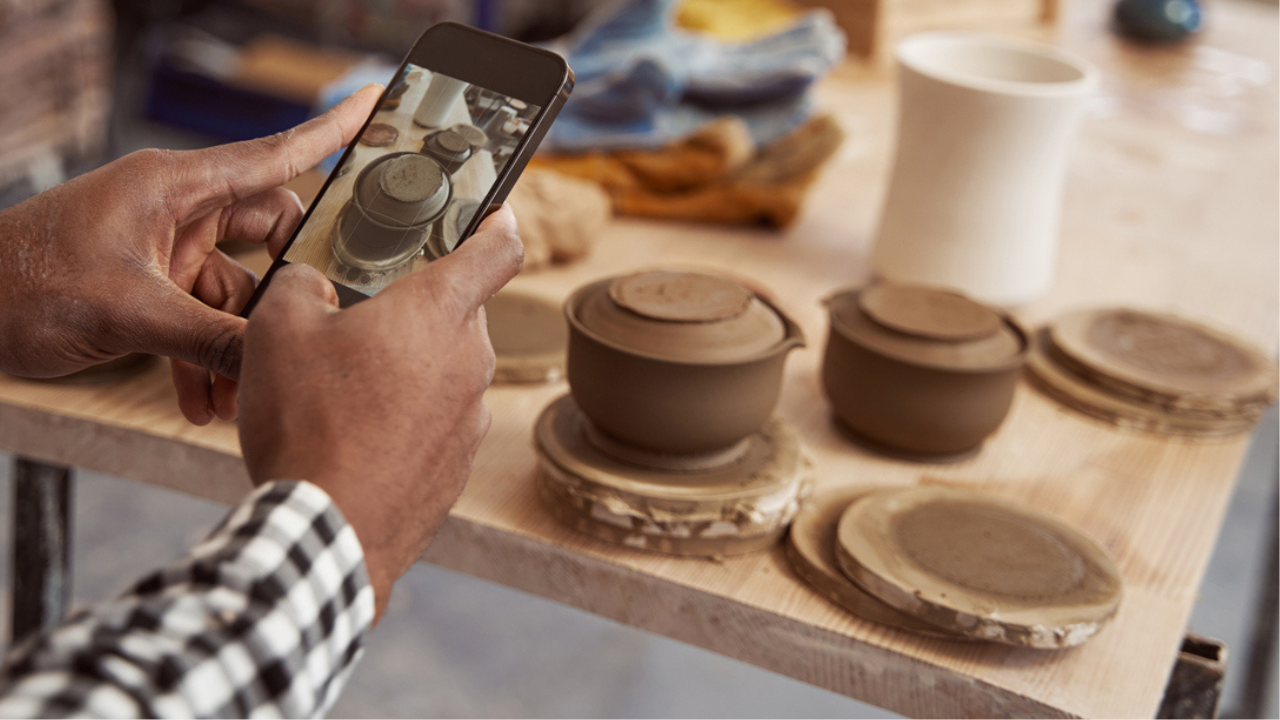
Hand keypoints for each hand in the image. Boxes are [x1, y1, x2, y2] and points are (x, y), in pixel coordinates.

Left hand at [0, 85, 381, 423]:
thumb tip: (277, 362)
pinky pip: (202, 320)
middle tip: (302, 332)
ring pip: (238, 292)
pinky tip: (204, 400)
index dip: (331, 131)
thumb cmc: (19, 284)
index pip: (274, 153)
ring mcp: (166, 249)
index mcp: (175, 187)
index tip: (378, 105)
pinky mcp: (151, 285)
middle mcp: (177, 210)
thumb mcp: (129, 314)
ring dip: (241, 344)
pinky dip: (207, 359)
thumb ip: (212, 339)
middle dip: (285, 294)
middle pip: (269, 237)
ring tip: (237, 396)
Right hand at [237, 207, 522, 618]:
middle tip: (361, 316)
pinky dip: (406, 416)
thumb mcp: (278, 328)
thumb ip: (301, 284)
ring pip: (444, 368)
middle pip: (457, 311)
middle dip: (416, 307)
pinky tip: (356, 434)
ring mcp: (470, 416)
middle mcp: (469, 359)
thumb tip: (314, 286)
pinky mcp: (458, 463)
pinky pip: (437, 419)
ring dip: (407, 366)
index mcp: (438, 310)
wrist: (328, 530)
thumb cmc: (307, 422)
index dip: (497, 223)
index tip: (493, 214)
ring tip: (344, 387)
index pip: (498, 248)